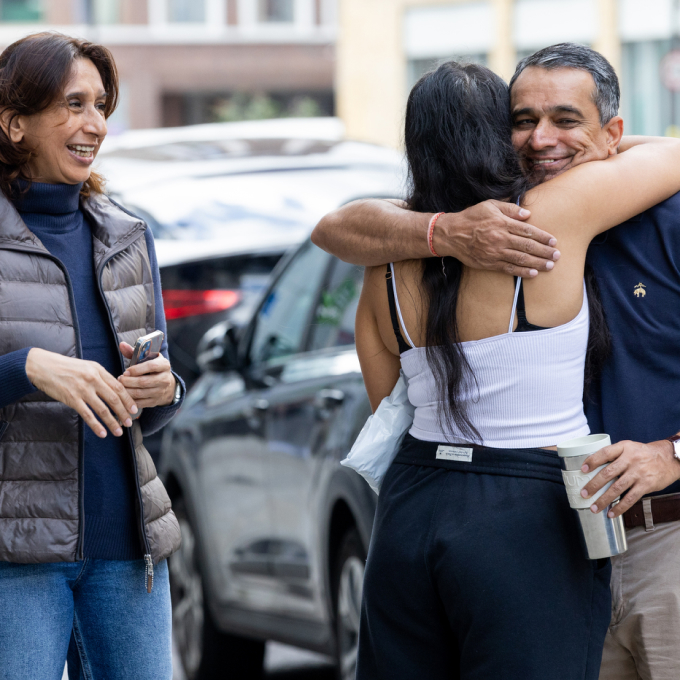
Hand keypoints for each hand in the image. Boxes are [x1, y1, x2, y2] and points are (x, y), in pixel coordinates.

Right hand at [25, 348, 137, 438]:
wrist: (43, 367)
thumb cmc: (66, 367)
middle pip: (114, 399)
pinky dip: (96, 425)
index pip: (119, 387)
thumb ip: (101, 377)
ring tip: (119, 431)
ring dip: (112, 422)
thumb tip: (115, 390)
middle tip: (130, 423)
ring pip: (102, 409)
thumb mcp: (87, 366)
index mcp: (99, 370)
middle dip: (124, 412)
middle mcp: (93, 379)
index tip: (135, 409)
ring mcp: (82, 389)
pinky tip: (102, 433)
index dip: (128, 399)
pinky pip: (87, 415)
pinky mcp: (72, 399)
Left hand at [117, 342, 175, 408]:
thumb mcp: (147, 358)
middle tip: (120, 379)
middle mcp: (165, 379)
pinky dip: (130, 399)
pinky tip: (124, 394)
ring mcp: (161, 391)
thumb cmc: (152, 368)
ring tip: (120, 386)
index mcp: (164, 365)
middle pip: (144, 382)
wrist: (166, 383)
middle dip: (129, 381)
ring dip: (127, 390)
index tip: (126, 371)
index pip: (152, 366)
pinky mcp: (156, 401)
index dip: (137, 369)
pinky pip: (140, 402)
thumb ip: (134, 352)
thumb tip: (121, 344)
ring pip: (141, 393)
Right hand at [431, 200, 559, 276]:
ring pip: (521, 258)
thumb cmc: (471, 217)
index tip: (553, 241)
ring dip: (537, 263)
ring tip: (550, 265)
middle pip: (528, 246)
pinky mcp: (489, 263)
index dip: (543, 237)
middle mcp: (501, 238)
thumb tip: (528, 214)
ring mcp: (495, 252)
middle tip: (557, 255)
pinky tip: (533, 273)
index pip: (528, 231)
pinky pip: (509, 268)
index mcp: (503, 223)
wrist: (451, 234)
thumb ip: (510, 208)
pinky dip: (522, 272)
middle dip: (544, 251)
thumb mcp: (490, 205)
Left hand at [580, 440, 679, 516]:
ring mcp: (638, 473)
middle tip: (584, 493)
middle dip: (594, 485)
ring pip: (617, 488)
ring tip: (594, 507)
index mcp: (624, 448)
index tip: (582, 469)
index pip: (605, 453)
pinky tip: (611, 513)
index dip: (592, 461)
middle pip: (608, 473)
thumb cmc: (643, 454)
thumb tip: (593, 468)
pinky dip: (619, 507)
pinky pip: (630, 498)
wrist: (669, 459)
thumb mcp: (629, 448)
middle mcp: (630, 460)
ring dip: (604, 499)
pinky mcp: (646, 485)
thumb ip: (614, 455)